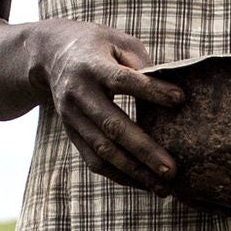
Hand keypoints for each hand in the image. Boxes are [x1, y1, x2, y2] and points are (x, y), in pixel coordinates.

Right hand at [32, 20, 182, 191]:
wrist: (50, 53)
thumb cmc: (98, 46)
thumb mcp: (119, 43)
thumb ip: (143, 65)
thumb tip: (173, 96)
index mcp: (92, 66)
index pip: (123, 80)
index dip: (151, 91)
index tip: (180, 99)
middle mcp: (79, 94)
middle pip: (113, 126)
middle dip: (144, 150)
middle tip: (172, 170)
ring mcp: (72, 117)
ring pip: (103, 150)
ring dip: (134, 171)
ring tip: (164, 187)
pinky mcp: (71, 133)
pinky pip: (94, 161)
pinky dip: (120, 175)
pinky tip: (144, 183)